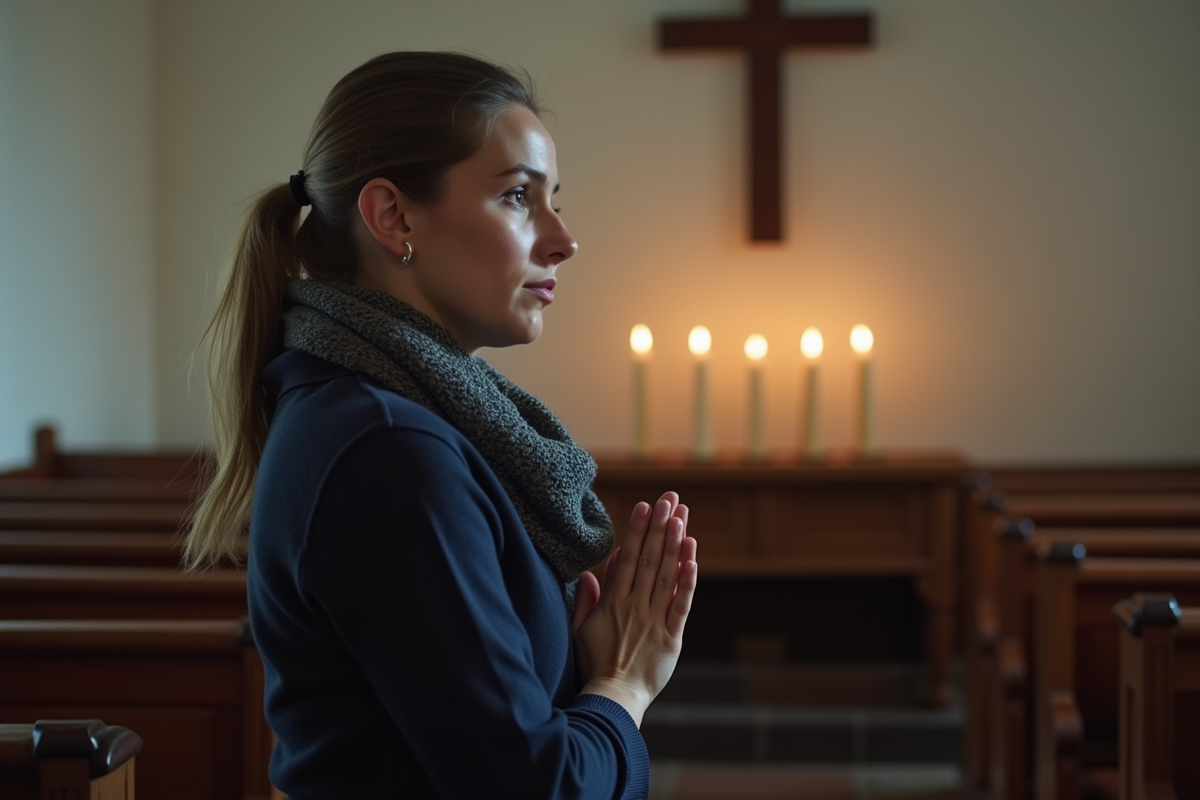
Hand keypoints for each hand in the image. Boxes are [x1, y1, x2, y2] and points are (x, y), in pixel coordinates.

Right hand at [571, 492, 697, 726]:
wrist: (612, 699)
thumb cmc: (593, 664)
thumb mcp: (579, 629)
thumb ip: (585, 599)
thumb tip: (588, 573)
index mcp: (612, 602)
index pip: (626, 558)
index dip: (636, 529)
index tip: (645, 506)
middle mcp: (634, 606)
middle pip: (649, 559)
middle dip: (660, 527)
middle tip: (669, 499)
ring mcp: (654, 621)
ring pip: (666, 577)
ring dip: (675, 545)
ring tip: (682, 518)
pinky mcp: (671, 638)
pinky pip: (680, 606)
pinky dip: (687, 583)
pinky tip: (693, 560)